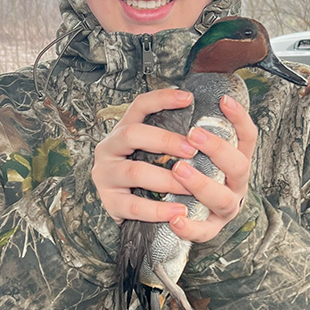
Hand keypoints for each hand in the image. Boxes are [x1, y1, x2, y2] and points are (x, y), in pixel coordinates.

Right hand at [92, 88, 196, 224]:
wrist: (124, 206)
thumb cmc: (145, 172)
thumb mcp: (150, 149)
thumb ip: (168, 137)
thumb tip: (203, 125)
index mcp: (122, 130)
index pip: (139, 106)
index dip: (161, 98)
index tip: (188, 98)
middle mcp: (109, 148)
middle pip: (131, 134)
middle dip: (165, 140)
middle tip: (192, 149)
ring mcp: (106, 175)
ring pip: (134, 171)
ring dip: (166, 179)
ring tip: (190, 187)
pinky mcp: (111, 202)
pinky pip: (134, 206)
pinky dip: (159, 210)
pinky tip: (179, 211)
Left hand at [168, 94, 256, 242]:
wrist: (193, 211)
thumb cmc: (196, 173)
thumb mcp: (200, 150)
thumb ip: (198, 131)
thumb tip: (183, 96)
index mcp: (236, 161)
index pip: (247, 137)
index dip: (239, 119)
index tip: (224, 100)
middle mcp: (236, 184)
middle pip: (238, 166)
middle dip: (217, 149)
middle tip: (194, 134)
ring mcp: (225, 207)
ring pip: (222, 198)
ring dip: (202, 183)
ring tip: (179, 170)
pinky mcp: (209, 229)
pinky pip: (203, 231)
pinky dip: (189, 227)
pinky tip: (175, 218)